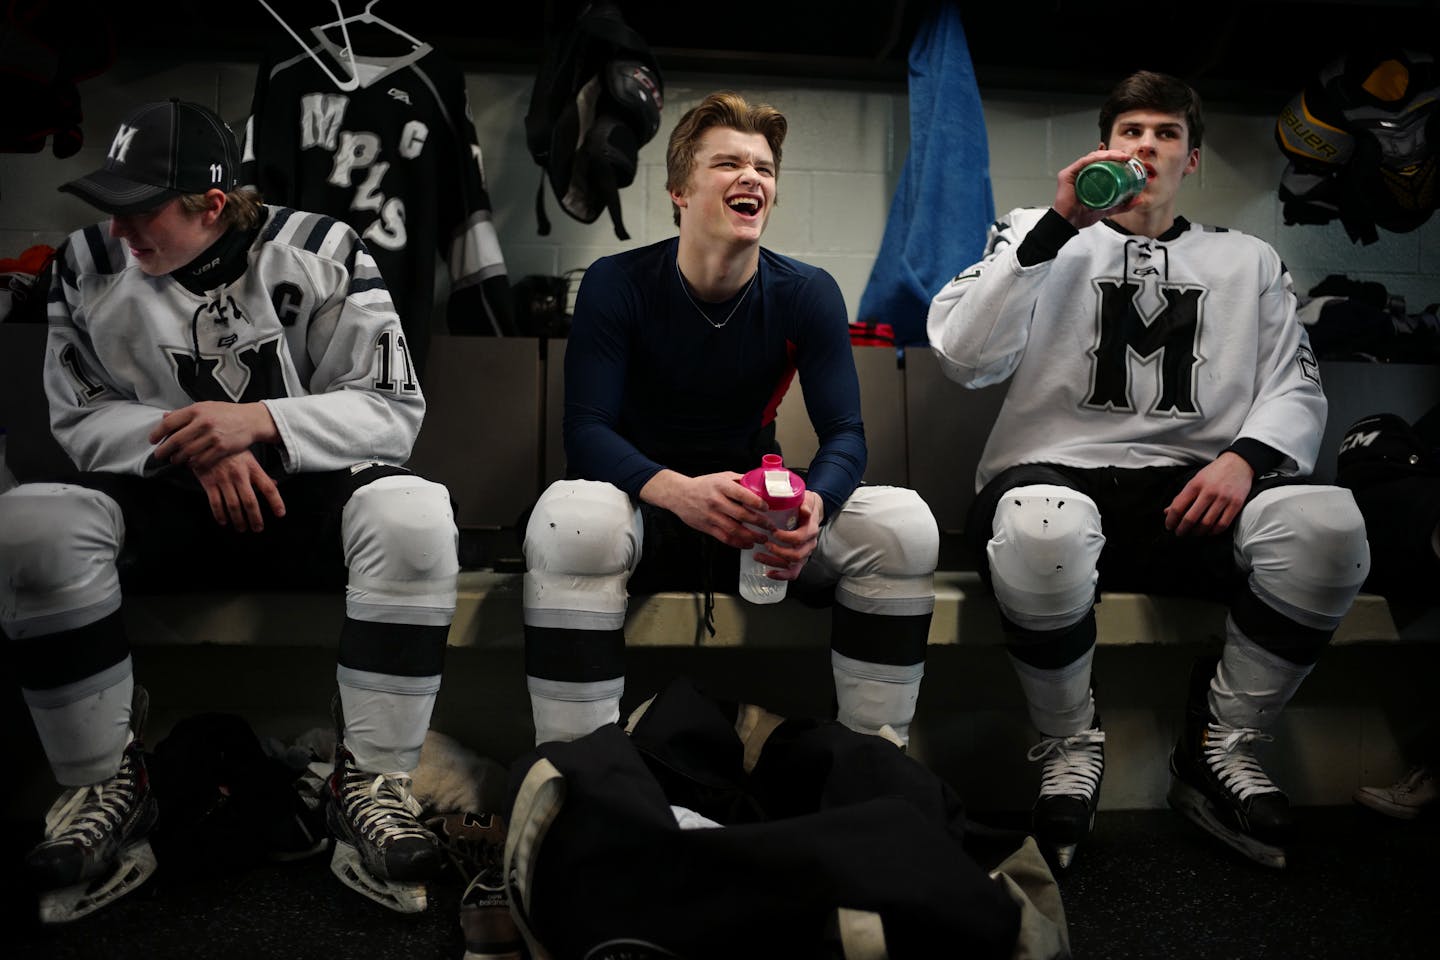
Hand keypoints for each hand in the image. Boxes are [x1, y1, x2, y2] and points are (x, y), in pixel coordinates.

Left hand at [150, 401, 278, 469]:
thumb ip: (186, 413)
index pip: (170, 423)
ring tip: (175, 460)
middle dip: (164, 450)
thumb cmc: (227, 413)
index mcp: (197, 410)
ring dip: (178, 459)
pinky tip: (191, 463)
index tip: (152, 440)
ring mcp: (213, 436)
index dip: (157, 433)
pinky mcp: (222, 448)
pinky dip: (193, 464)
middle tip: (159, 455)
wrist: (251, 420)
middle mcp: (204, 422)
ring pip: (187, 452)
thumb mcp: (206, 407)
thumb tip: (165, 417)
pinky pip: (202, 460)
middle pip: (176, 440)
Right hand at [193, 450, 286, 532]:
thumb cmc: (230, 452)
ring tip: (242, 528)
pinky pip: (215, 503)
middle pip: (250, 501)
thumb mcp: (248, 458)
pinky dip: (220, 515)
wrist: (205, 441)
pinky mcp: (209, 482)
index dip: (276, 502)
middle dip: (255, 518)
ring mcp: (223, 479)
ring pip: (233, 505)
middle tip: (258, 528)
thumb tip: (274, 484)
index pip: (268, 487)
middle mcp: (239, 474)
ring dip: (238, 520)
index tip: (280, 514)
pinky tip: (224, 521)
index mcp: (252, 468)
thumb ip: (260, 473)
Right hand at [639, 469, 768, 548]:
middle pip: (741, 515)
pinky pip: (724, 538)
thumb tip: (760, 483)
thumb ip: (739, 480)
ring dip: (751, 536)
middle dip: (759, 523)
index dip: (757, 503)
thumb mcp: (721, 476)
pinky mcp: (706, 527)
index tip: (767, 508)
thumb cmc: (703, 485)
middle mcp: (716, 501)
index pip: (742, 495)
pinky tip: (748, 544)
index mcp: (721, 486)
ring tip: (763, 539)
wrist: (679, 494)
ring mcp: (710, 516)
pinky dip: (738, 543)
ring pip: (734, 530)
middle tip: (771, 526)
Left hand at [754, 490, 823, 580]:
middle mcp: (809, 544)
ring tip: (757, 556)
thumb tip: (804, 509)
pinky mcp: (799, 559)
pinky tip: (768, 573)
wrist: (813, 511)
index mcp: (811, 530)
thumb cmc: (805, 505)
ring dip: (774, 563)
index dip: (786, 537)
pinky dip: (781, 575)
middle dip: (778, 552)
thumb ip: (806, 504)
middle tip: (764, 544)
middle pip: (796, 555)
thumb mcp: (808, 499)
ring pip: (792, 565)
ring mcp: (804, 553)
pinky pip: (793, 572)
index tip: (773, 532)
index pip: (800, 538)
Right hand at [1055, 148, 1143, 228]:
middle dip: (1114, 154)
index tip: (1128, 159)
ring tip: (1121, 157)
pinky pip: (1083, 162)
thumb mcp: (1108, 208)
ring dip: (1108, 154)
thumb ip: (1122, 205)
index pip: (1102, 163)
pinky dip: (1095, 158)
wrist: (1068, 224)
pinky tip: (1106, 157)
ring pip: (1092, 157)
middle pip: (1098, 158)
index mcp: (1088, 178)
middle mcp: (1080, 173)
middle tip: (1127, 157)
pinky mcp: (1067, 174)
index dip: (1115, 158)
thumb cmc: (1081, 216)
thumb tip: (1139, 200)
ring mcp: (1073, 172)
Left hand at [1164, 453, 1253, 536]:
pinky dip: (1214, 531)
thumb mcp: (1195, 481)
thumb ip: (1181, 497)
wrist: (1238, 463)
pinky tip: (1209, 531)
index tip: (1169, 526)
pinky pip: (1223, 524)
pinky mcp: (1236, 504)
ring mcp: (1223, 499)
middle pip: (1191, 518)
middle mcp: (1209, 492)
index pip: (1178, 507)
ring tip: (1193, 533)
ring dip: (1197, 532)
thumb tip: (1167, 512)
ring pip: (1206, 523)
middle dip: (1182, 529)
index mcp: (1195, 485)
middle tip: (1179, 533)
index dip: (1171, 520)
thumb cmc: (1214, 473)